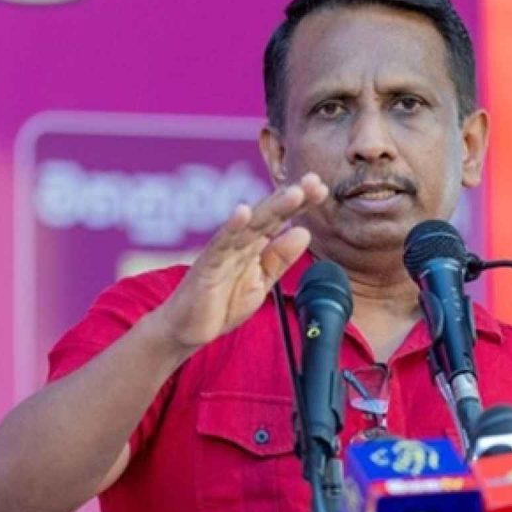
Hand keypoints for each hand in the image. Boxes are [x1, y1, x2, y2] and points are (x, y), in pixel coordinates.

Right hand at [154, 172, 327, 355]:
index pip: (280, 218)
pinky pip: (220, 244)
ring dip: (272, 207)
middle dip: (292, 196)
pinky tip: (243, 212)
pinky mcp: (207, 266)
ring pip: (250, 224)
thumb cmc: (222, 302)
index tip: (322, 189)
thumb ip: (280, 258)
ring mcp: (222, 251)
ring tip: (294, 193)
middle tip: (315, 181)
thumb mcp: (261, 280)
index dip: (301, 203)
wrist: (188, 329)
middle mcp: (239, 241)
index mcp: (254, 244)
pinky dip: (231, 227)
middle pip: (269, 214)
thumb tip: (304, 232)